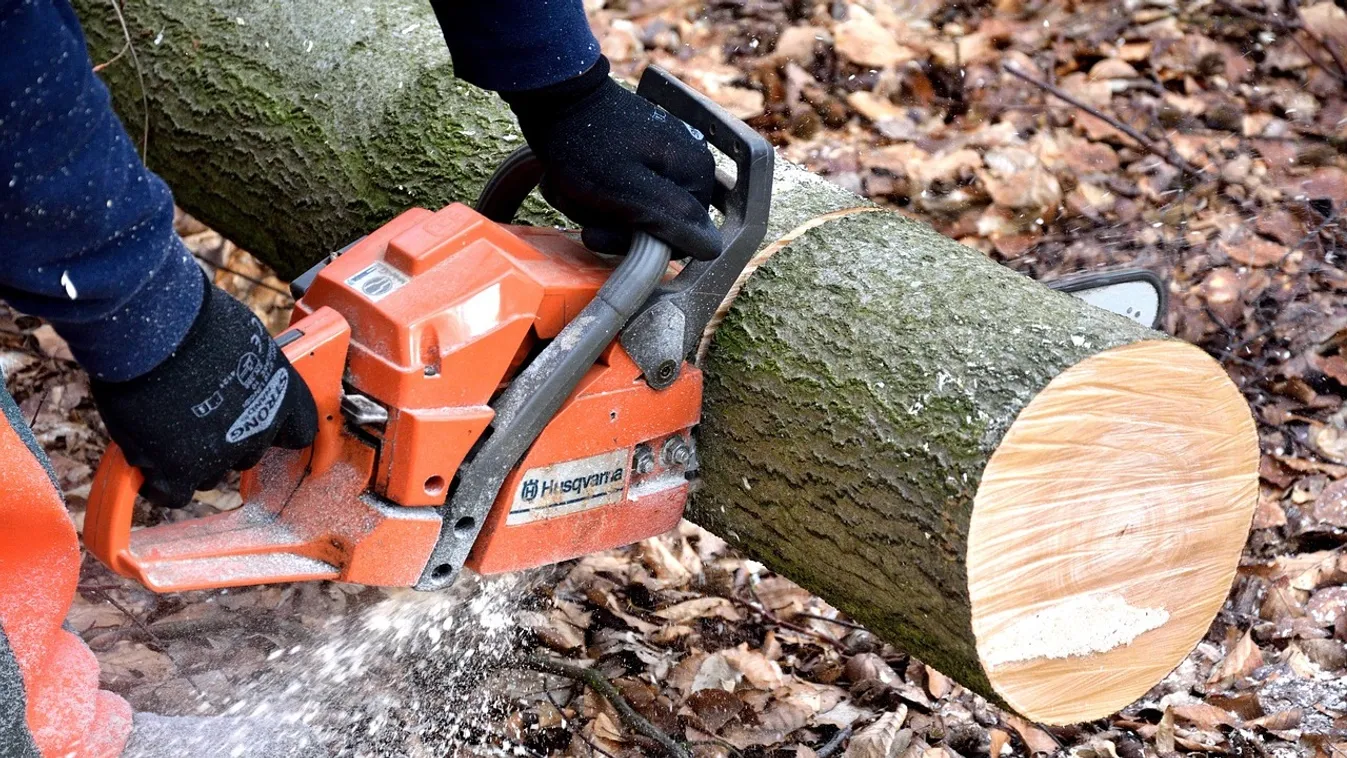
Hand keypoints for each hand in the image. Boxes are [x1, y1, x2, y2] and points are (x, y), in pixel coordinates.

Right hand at [91, 282, 316, 507]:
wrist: (154, 331)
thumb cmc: (193, 320)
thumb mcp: (243, 338)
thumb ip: (246, 369)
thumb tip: (233, 372)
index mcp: (284, 395)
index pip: (298, 431)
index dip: (275, 429)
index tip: (259, 423)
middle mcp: (260, 429)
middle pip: (247, 453)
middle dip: (225, 441)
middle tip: (196, 416)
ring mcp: (222, 453)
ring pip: (210, 474)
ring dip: (190, 459)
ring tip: (163, 429)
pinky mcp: (181, 470)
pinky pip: (174, 493)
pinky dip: (160, 482)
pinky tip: (148, 464)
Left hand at [503, 56, 721, 259]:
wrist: (551, 96)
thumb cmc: (586, 147)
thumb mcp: (630, 191)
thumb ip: (675, 219)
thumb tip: (713, 248)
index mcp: (695, 173)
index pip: (681, 237)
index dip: (641, 243)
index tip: (600, 232)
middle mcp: (686, 164)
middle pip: (654, 225)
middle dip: (610, 223)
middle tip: (579, 206)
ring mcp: (661, 157)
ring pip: (631, 212)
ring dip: (594, 209)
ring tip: (569, 188)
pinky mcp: (635, 154)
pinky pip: (618, 192)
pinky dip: (590, 194)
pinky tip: (570, 181)